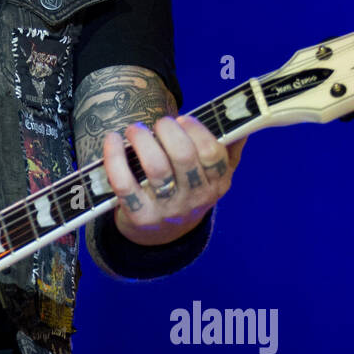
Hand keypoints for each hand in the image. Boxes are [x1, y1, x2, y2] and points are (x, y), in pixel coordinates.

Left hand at [101, 115, 245, 247]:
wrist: (162, 234)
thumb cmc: (188, 190)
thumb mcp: (214, 176)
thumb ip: (228, 149)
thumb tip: (240, 122)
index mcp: (216, 185)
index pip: (213, 154)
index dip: (196, 131)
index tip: (182, 119)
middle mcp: (194, 198)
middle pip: (183, 157)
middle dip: (168, 131)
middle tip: (158, 124)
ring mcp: (166, 209)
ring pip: (155, 168)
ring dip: (142, 140)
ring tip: (135, 130)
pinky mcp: (139, 216)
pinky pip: (124, 184)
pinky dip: (115, 158)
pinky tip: (113, 140)